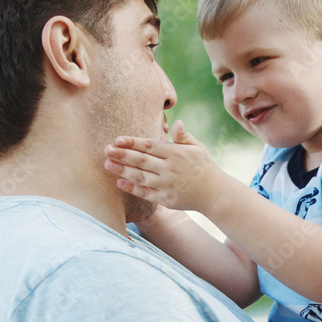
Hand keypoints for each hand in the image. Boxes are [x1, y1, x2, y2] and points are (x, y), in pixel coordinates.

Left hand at [104, 120, 224, 211]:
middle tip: (106, 150)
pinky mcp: (166, 199)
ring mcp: (167, 185)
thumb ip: (184, 137)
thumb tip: (177, 122)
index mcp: (176, 153)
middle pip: (141, 160)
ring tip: (107, 164)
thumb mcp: (198, 148)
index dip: (133, 142)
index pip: (150, 145)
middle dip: (122, 154)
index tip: (117, 140)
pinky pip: (146, 193)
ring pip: (140, 177)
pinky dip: (132, 188)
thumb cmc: (204, 167)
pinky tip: (119, 183)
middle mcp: (170, 168)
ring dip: (122, 170)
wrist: (215, 193)